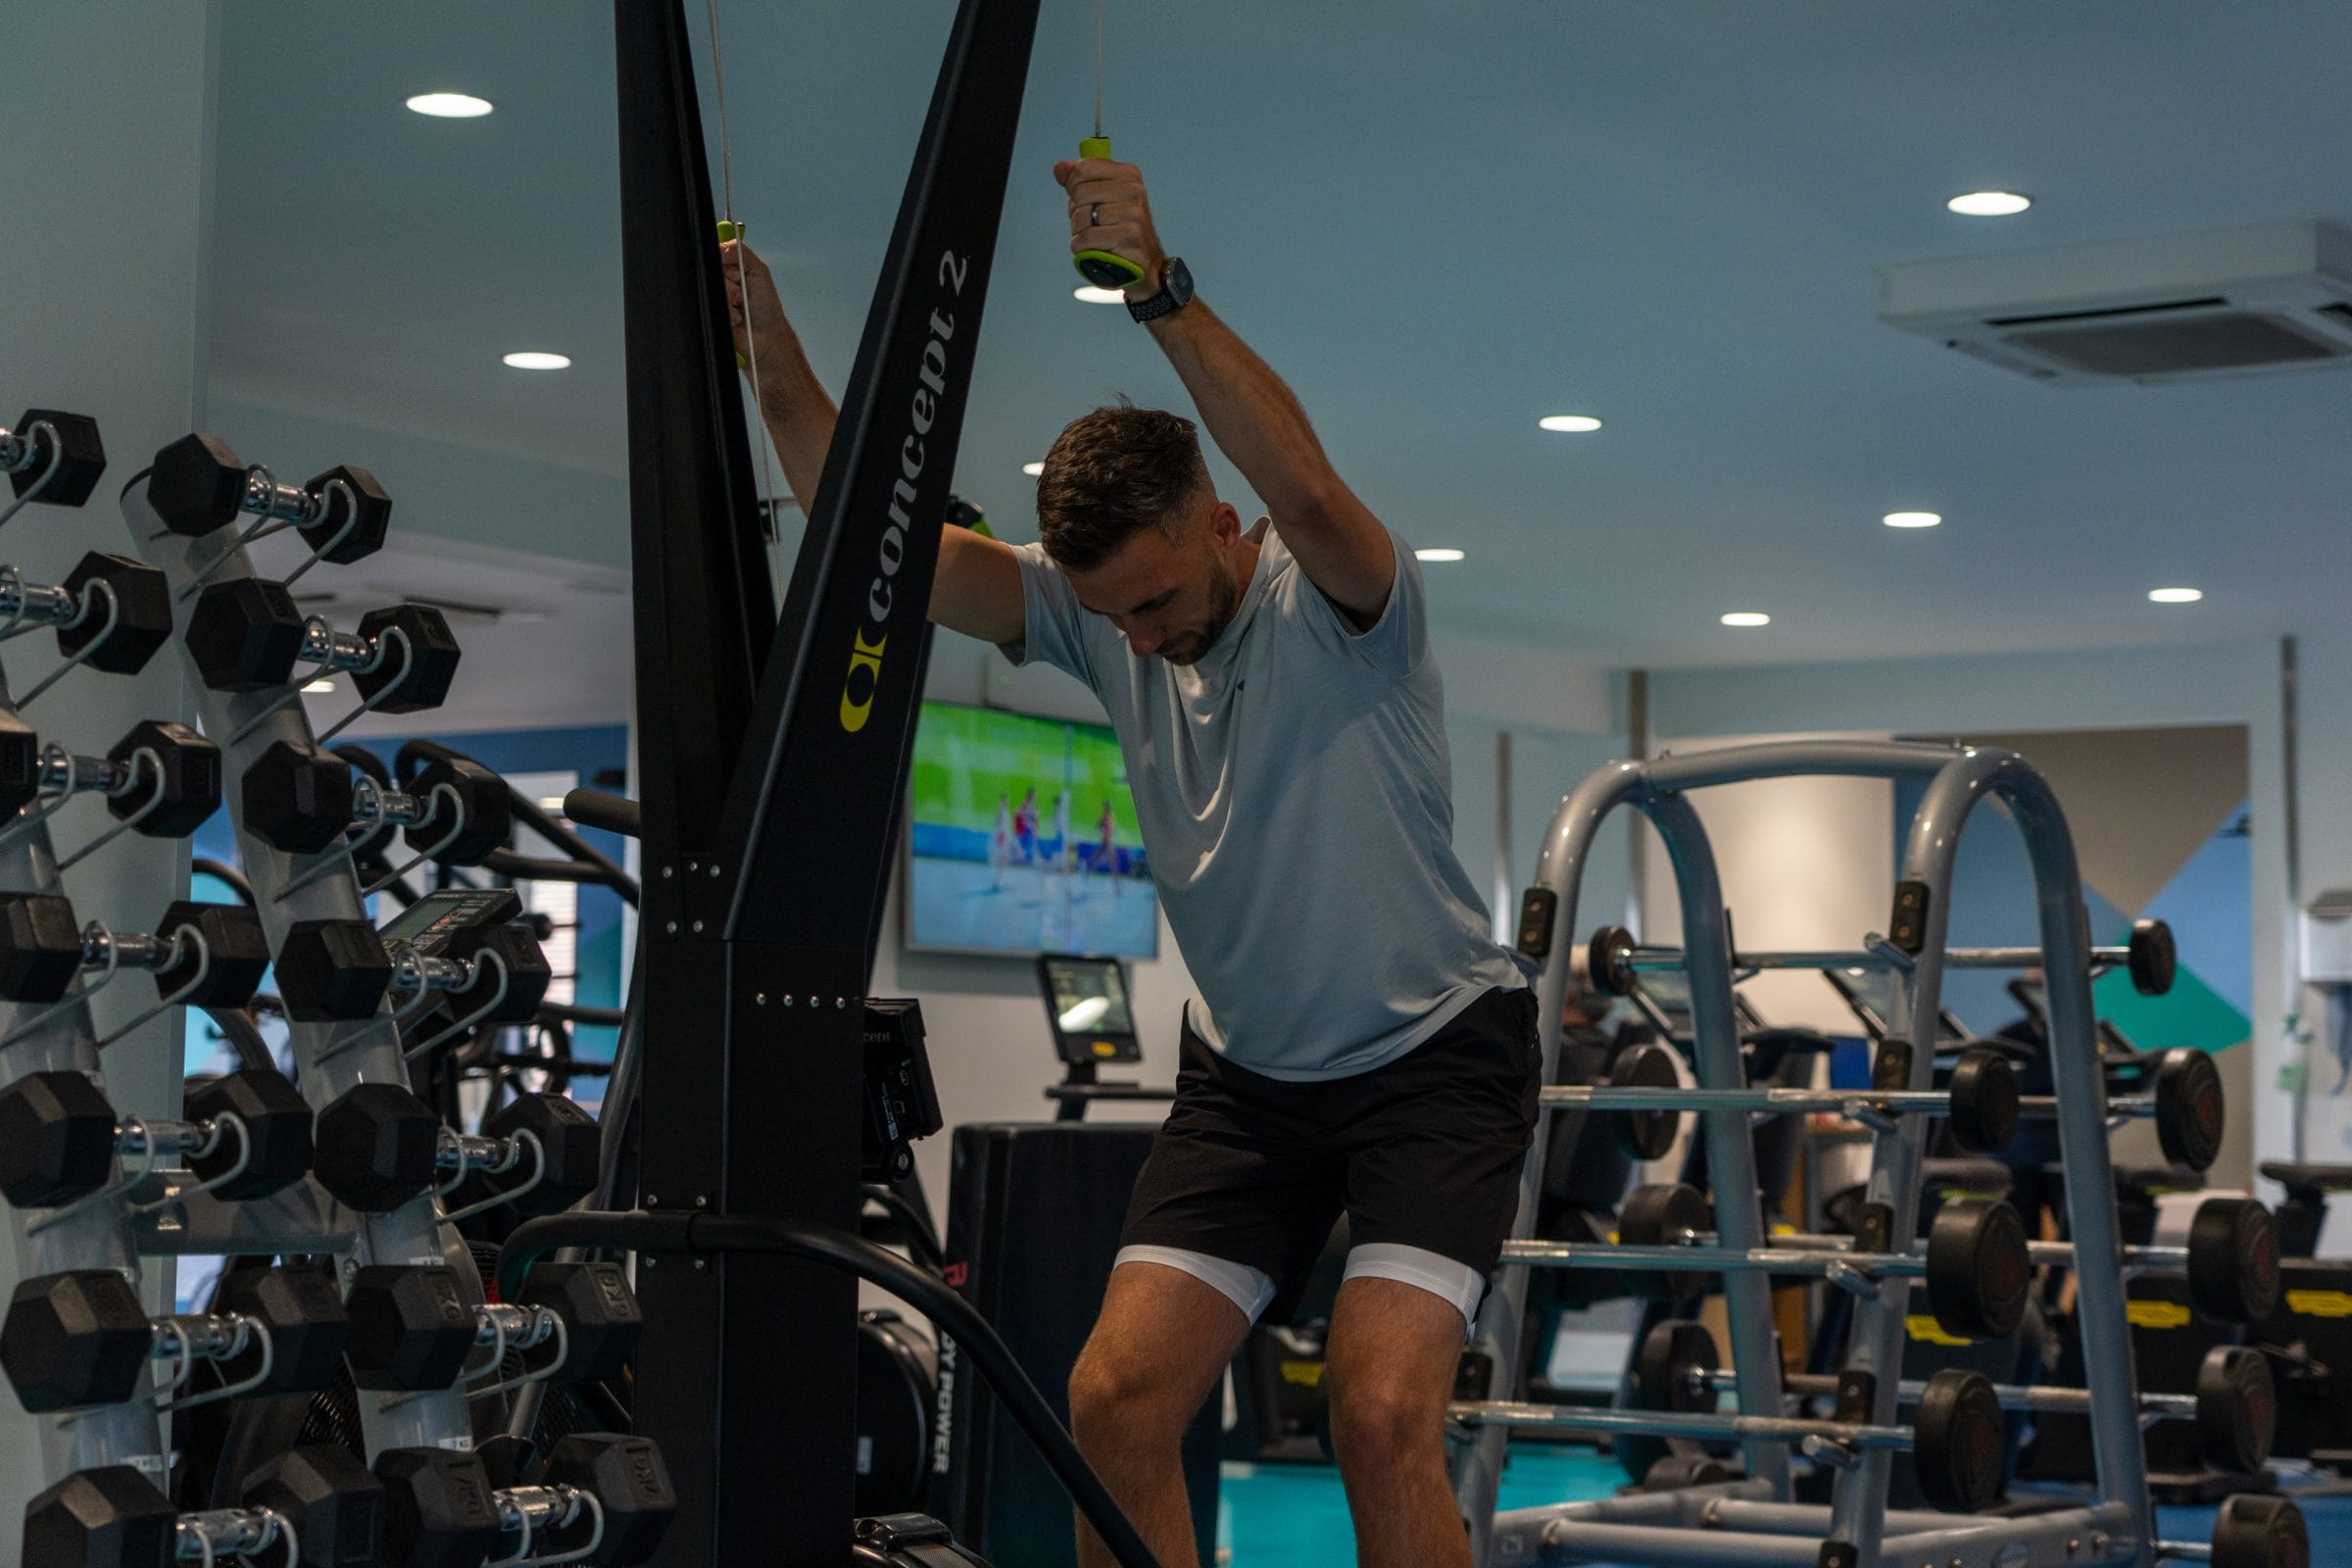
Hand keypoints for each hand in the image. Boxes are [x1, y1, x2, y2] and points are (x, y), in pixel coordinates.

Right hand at [719, 237, 802, 391]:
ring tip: (740, 314)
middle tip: (742, 298)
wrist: (768, 352)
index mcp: (734, 274)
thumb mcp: (759, 274)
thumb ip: (741, 254)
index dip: (721, 258)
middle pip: (709, 269)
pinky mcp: (711, 319)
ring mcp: (715, 304)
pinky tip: (734, 322)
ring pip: (708, 287)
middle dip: (728, 282)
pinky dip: (722, 313)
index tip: (733, 270)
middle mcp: (723, 287)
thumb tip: (723, 242)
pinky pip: (706, 306)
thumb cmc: (769, 319)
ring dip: (726, 299)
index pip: (717, 253)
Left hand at [1054, 155, 1168, 299]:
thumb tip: (1058, 168)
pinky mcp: (1128, 237)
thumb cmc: (1119, 228)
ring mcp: (1132, 213)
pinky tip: (1094, 249)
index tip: (1085, 200)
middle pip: (1079, 193)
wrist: (1145, 262)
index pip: (1084, 168)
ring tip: (1095, 237)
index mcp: (1128, 174)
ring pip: (1081, 217)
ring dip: (1079, 232)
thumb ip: (1080, 180)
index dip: (1074, 186)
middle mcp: (1133, 190)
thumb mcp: (1103, 198)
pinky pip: (1086, 238)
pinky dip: (1083, 247)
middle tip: (1092, 224)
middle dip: (1077, 213)